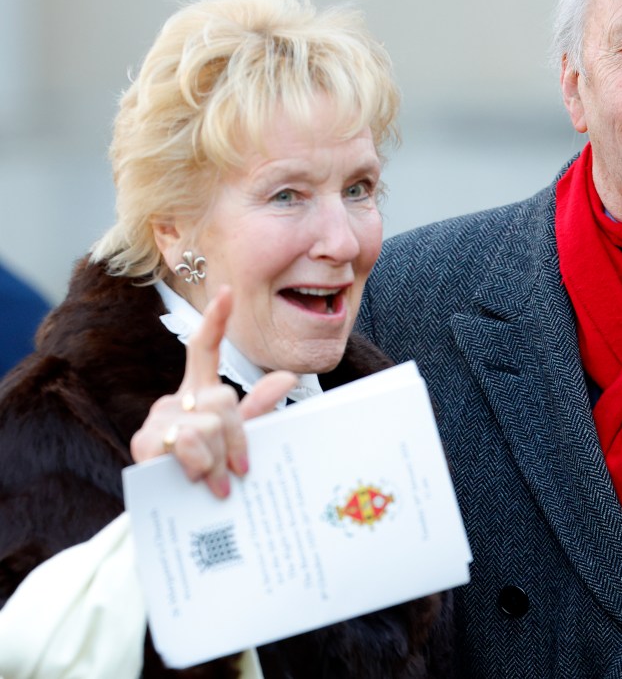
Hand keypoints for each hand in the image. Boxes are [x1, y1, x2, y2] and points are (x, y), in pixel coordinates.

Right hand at [130, 285, 296, 497]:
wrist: (178, 518)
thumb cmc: (211, 474)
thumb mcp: (238, 439)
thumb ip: (258, 408)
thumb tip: (289, 376)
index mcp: (199, 394)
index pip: (202, 349)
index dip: (214, 321)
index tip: (226, 292)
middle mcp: (176, 400)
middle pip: (223, 398)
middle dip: (237, 437)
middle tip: (240, 470)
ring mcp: (157, 420)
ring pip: (207, 424)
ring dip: (218, 457)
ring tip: (217, 482)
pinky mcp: (144, 443)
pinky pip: (186, 443)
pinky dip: (200, 464)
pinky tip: (197, 479)